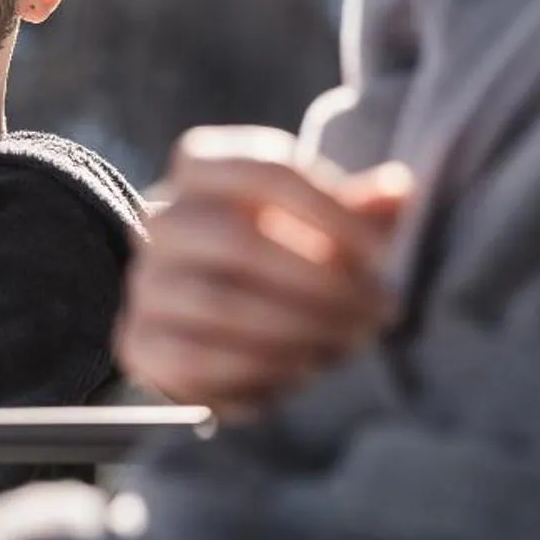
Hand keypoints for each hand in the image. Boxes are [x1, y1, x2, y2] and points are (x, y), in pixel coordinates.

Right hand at [116, 126, 413, 413]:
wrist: (205, 317)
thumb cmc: (280, 254)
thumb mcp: (318, 221)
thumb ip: (357, 208)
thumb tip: (400, 189)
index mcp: (205, 168)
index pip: (269, 170)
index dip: (333, 209)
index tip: (383, 251)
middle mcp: (163, 219)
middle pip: (239, 242)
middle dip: (321, 281)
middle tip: (377, 309)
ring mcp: (146, 283)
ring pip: (219, 305)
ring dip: (298, 329)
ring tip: (351, 342)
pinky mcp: (138, 343)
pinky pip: (195, 360)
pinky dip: (258, 369)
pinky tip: (303, 372)